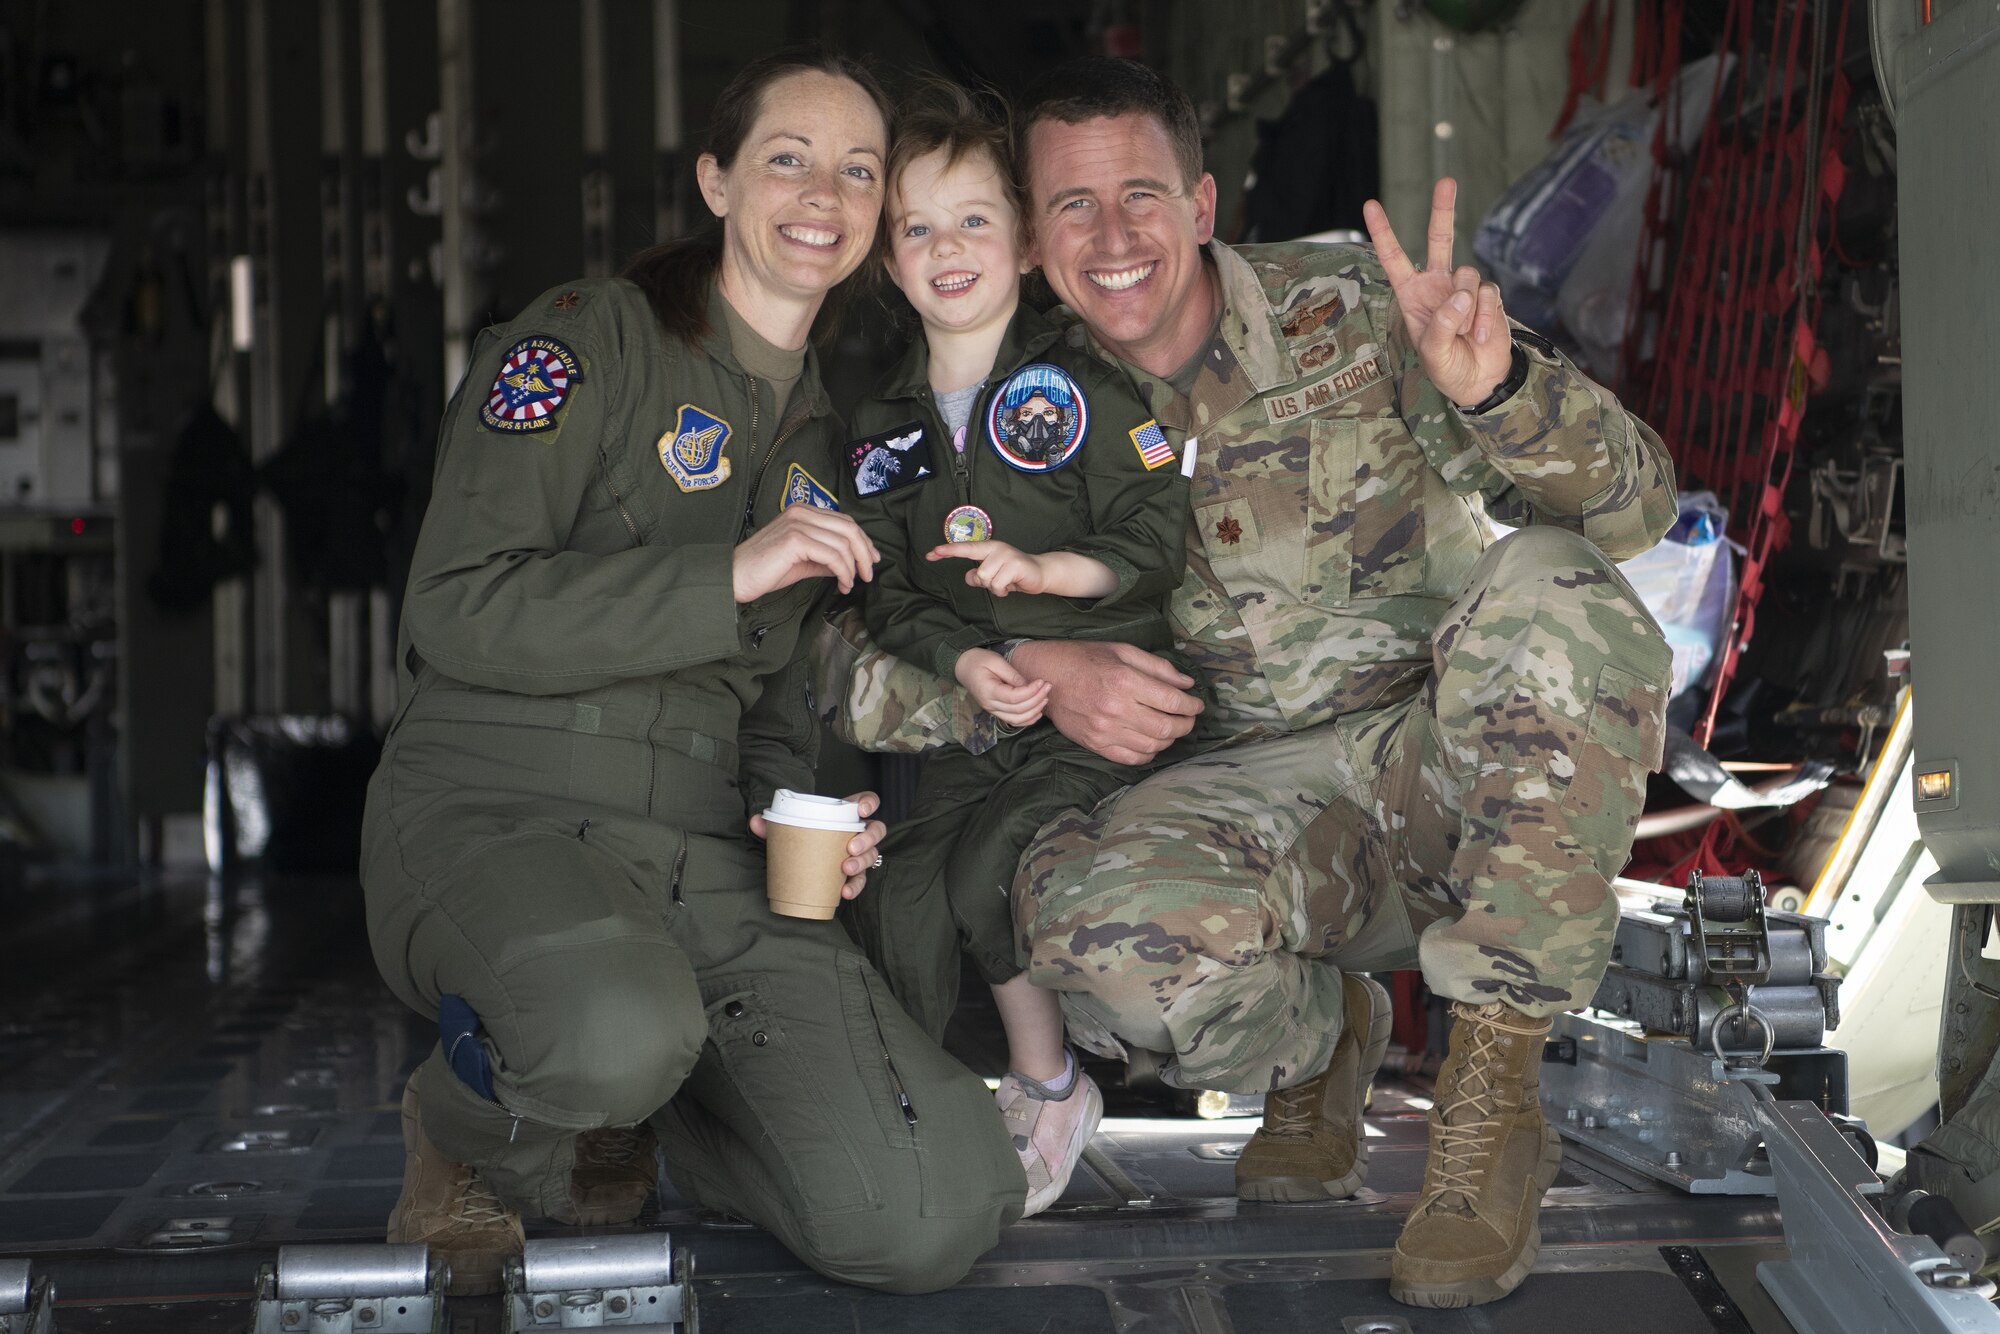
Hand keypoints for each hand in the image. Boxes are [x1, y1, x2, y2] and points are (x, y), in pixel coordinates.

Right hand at [733, 505, 879, 601]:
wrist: (735, 577)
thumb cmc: (764, 570)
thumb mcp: (803, 561)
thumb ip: (825, 558)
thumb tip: (850, 565)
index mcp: (803, 511)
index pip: (844, 521)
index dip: (863, 540)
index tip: (871, 560)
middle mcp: (801, 512)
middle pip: (849, 527)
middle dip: (865, 552)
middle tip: (869, 574)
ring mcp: (798, 524)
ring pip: (843, 542)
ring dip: (854, 567)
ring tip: (851, 584)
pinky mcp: (794, 540)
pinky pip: (832, 555)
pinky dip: (843, 571)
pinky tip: (842, 584)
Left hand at [748, 790, 885, 899]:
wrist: (801, 863)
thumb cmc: (802, 838)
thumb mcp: (788, 828)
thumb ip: (773, 824)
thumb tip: (756, 822)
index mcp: (846, 814)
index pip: (867, 801)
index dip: (869, 802)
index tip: (861, 809)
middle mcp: (857, 833)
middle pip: (876, 830)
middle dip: (868, 839)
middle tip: (851, 847)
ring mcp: (858, 854)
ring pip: (871, 856)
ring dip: (862, 862)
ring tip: (846, 868)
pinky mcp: (854, 875)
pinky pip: (860, 881)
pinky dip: (854, 887)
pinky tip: (844, 892)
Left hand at [926, 540, 1045, 596]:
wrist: (1040, 573)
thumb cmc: (1013, 574)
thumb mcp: (992, 575)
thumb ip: (978, 576)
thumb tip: (969, 577)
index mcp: (988, 548)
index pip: (965, 549)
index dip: (948, 551)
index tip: (931, 553)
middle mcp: (996, 548)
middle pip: (978, 573)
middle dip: (987, 583)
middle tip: (999, 581)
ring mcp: (1007, 555)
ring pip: (987, 579)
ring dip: (996, 587)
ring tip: (1007, 582)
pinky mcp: (1016, 565)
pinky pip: (998, 585)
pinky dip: (1003, 591)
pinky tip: (1012, 585)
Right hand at [953, 647, 1050, 727]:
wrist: (963, 667)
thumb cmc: (979, 661)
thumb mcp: (996, 661)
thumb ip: (1012, 675)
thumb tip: (1028, 686)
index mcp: (988, 691)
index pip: (1014, 697)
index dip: (1031, 692)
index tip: (1042, 681)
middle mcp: (990, 705)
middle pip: (1018, 710)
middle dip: (1036, 699)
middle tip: (1048, 686)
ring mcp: (992, 710)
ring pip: (1017, 719)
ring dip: (1034, 711)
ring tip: (1045, 698)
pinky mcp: (996, 711)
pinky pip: (1013, 721)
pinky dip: (1027, 720)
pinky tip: (1038, 712)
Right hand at [1011, 639, 1200, 765]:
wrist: (1044, 676)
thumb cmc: (1084, 658)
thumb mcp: (1122, 651)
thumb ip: (1157, 667)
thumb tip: (1186, 683)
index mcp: (1125, 681)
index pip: (1172, 701)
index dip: (1192, 706)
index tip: (1197, 704)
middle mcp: (1116, 708)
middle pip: (1166, 728)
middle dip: (1185, 725)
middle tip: (1188, 718)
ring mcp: (1104, 730)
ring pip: (1152, 746)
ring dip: (1169, 740)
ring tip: (1171, 729)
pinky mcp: (1095, 744)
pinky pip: (1131, 758)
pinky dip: (1148, 754)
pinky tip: (1151, 743)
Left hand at [1362, 178, 1513, 409]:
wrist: (1480, 381)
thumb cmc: (1447, 368)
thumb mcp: (1432, 353)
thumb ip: (1441, 325)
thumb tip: (1460, 296)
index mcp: (1412, 295)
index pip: (1395, 259)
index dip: (1384, 233)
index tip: (1370, 205)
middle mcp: (1437, 284)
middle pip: (1440, 239)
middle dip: (1443, 209)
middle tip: (1446, 181)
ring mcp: (1464, 288)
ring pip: (1467, 276)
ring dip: (1465, 309)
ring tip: (1463, 335)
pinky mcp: (1489, 296)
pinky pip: (1487, 295)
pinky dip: (1484, 318)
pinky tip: (1479, 337)